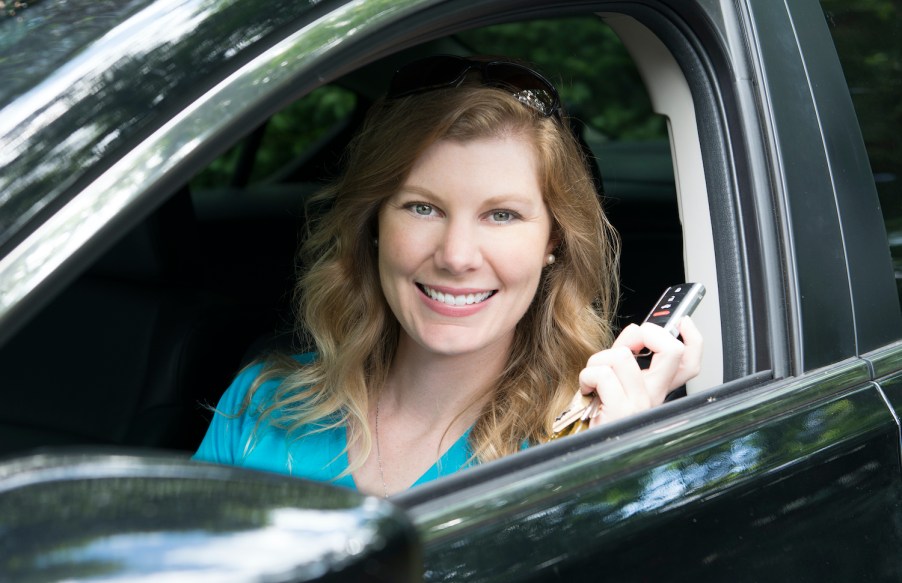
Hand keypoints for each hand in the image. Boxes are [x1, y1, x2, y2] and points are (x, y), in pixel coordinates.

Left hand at [579, 317, 702, 426]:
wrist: (588, 448)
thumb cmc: (598, 415)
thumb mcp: (616, 380)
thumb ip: (628, 354)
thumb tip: (635, 332)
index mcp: (656, 389)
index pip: (690, 362)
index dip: (693, 338)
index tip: (681, 321)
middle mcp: (655, 397)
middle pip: (672, 351)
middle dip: (645, 333)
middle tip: (626, 345)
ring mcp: (640, 404)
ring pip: (624, 356)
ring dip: (599, 359)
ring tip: (594, 375)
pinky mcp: (621, 410)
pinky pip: (603, 374)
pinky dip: (587, 374)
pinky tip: (587, 388)